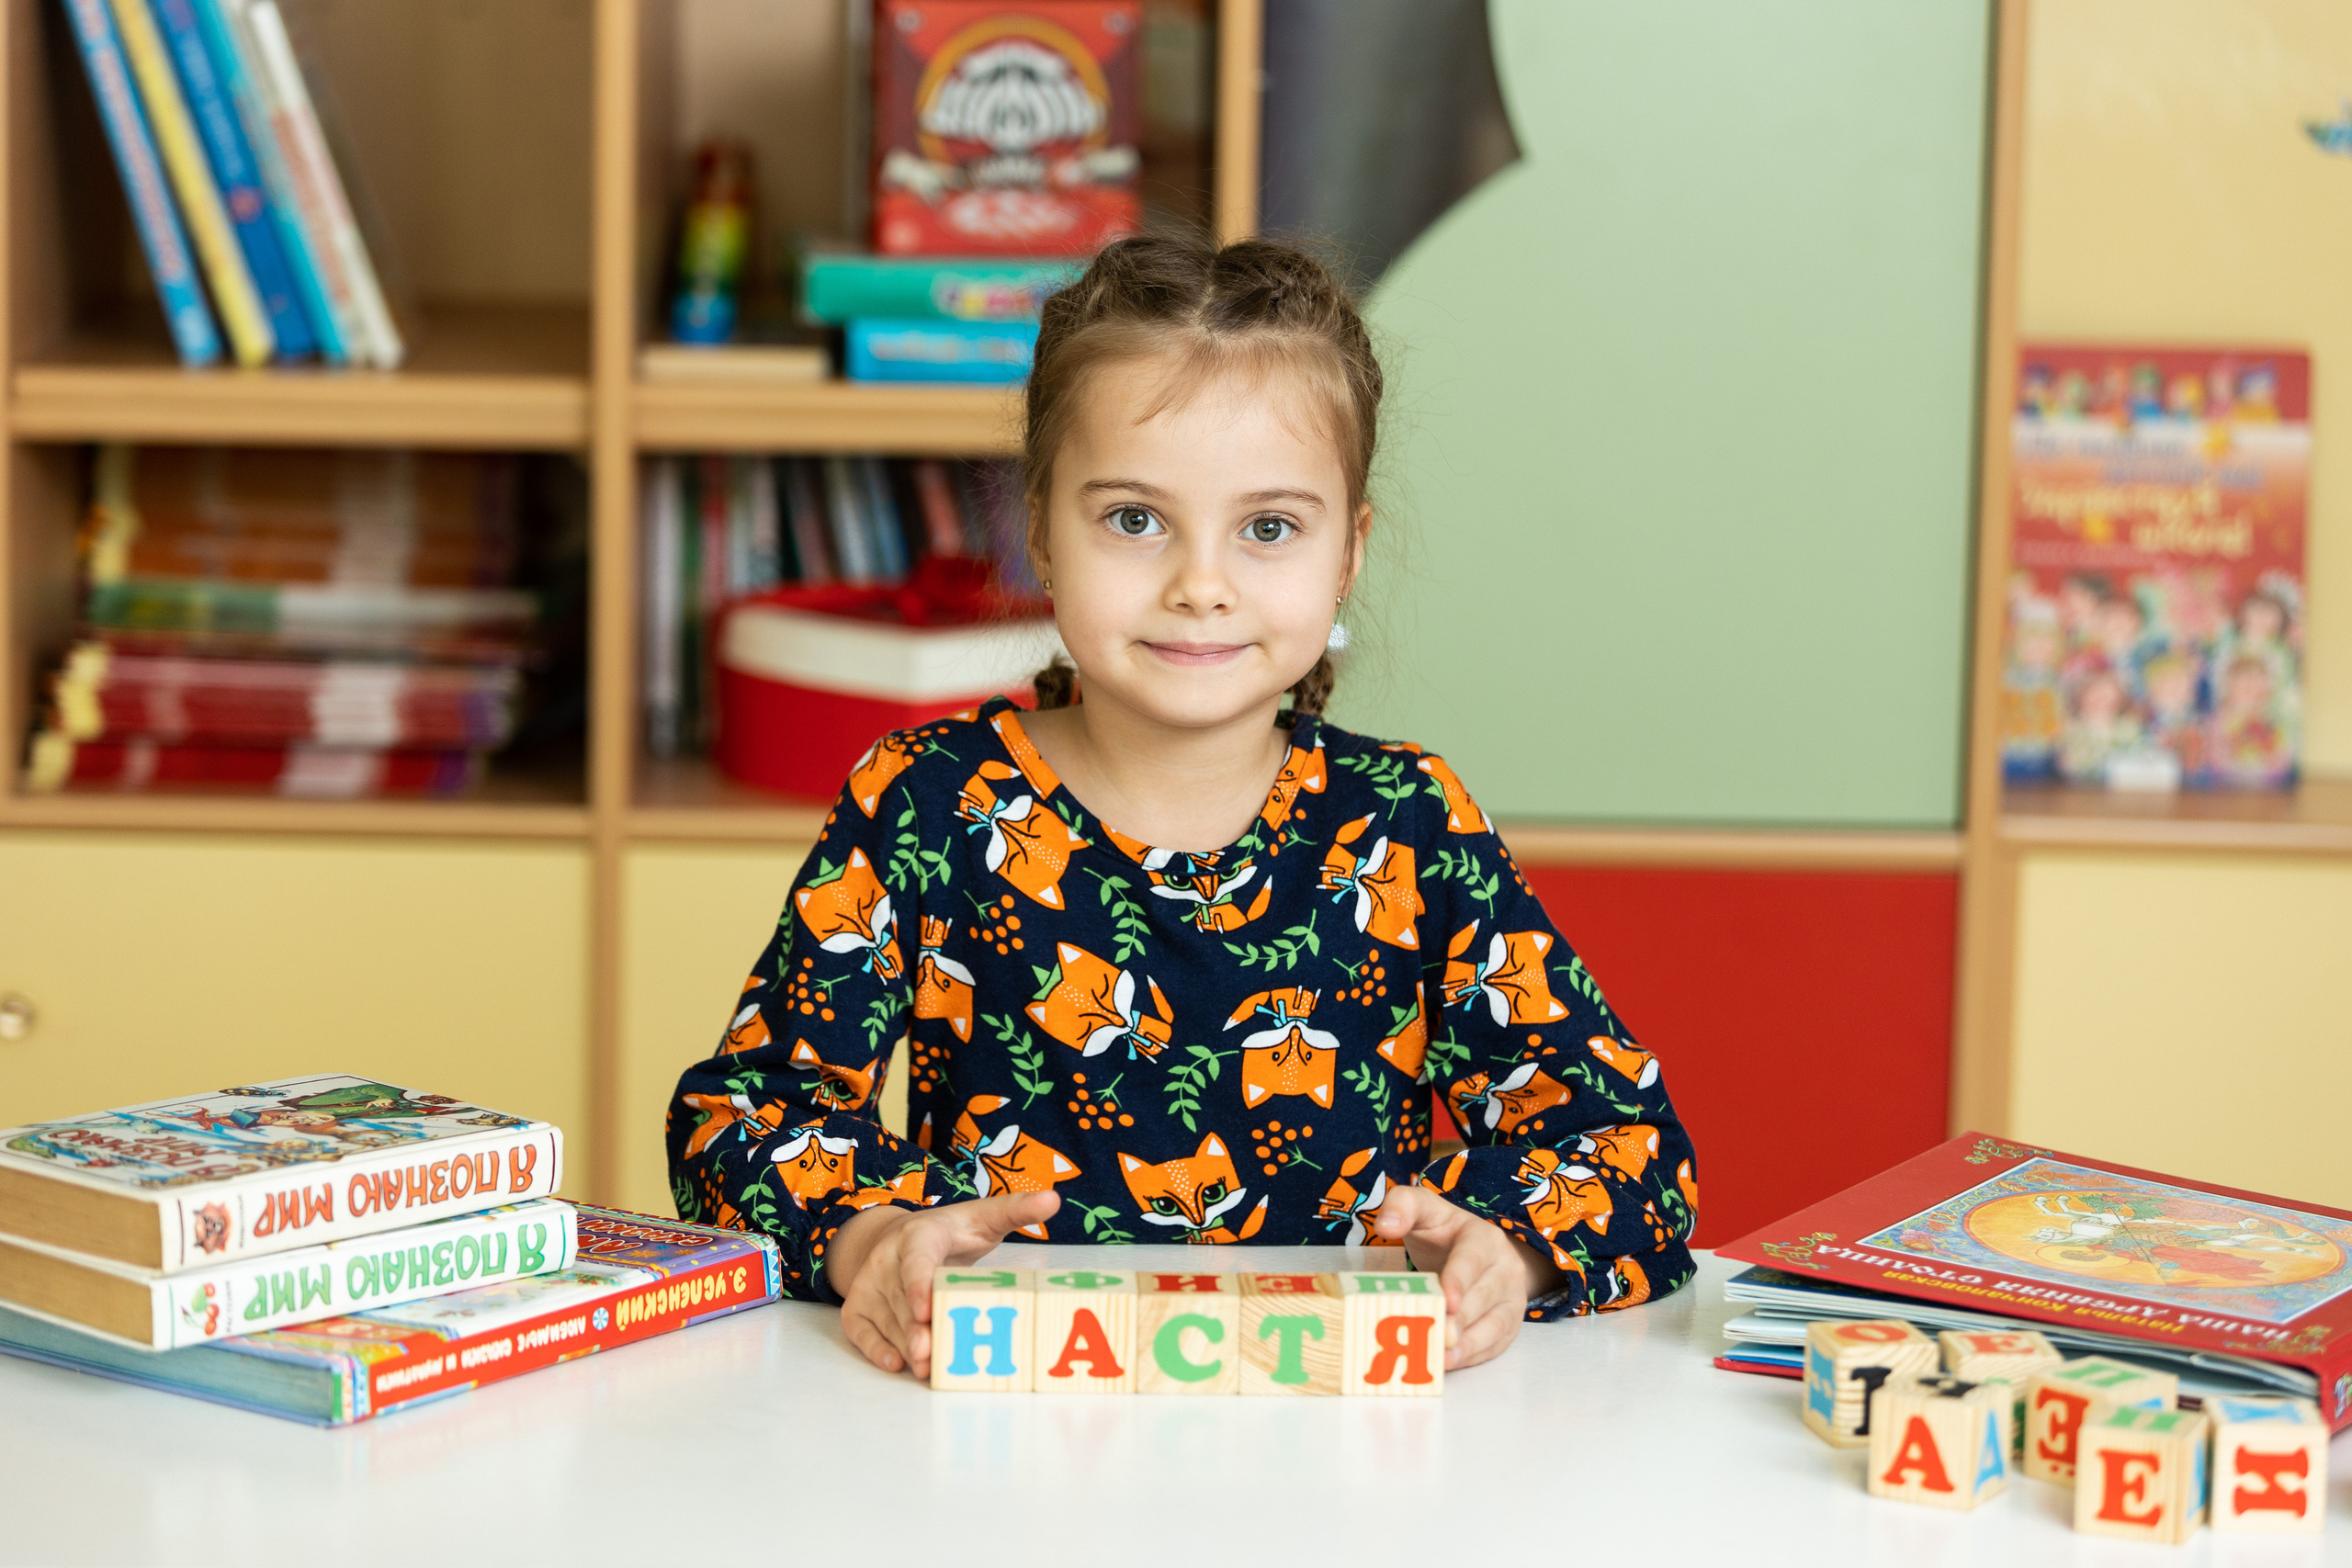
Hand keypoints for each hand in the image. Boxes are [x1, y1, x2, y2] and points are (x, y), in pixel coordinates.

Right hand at [827, 1192, 1060, 1376]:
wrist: (896, 1237)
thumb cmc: (949, 1234)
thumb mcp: (982, 1217)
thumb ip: (1016, 1211)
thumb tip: (1052, 1199)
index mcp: (919, 1235)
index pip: (917, 1260)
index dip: (919, 1284)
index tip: (925, 1309)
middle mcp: (887, 1258)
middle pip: (901, 1298)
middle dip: (915, 1328)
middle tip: (931, 1353)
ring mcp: (869, 1283)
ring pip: (885, 1319)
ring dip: (902, 1345)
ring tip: (925, 1367)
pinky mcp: (857, 1306)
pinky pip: (860, 1330)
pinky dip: (874, 1349)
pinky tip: (895, 1364)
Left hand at [1367, 1185, 1562, 1370]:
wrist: (1477, 1249)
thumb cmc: (1441, 1232)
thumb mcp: (1422, 1208)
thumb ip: (1402, 1206)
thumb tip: (1386, 1225)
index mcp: (1482, 1236)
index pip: (1472, 1259)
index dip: (1459, 1280)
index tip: (1446, 1302)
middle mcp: (1504, 1266)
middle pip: (1484, 1295)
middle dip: (1462, 1319)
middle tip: (1439, 1336)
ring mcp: (1512, 1296)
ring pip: (1497, 1323)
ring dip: (1471, 1344)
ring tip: (1444, 1357)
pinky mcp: (1511, 1322)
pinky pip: (1498, 1342)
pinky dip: (1476, 1355)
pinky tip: (1452, 1363)